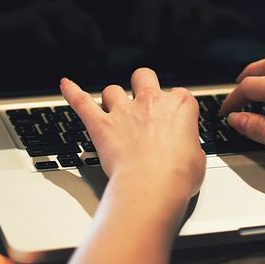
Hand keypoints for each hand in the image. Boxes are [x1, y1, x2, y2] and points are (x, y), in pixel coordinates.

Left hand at [60, 68, 205, 197]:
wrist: (153, 187)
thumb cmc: (177, 176)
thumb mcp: (198, 157)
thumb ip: (188, 144)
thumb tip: (184, 148)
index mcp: (179, 105)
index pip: (177, 95)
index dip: (173, 108)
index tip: (172, 122)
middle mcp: (151, 102)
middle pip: (144, 76)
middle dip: (141, 84)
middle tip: (141, 99)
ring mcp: (124, 112)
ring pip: (112, 90)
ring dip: (112, 98)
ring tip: (112, 110)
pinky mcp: (101, 125)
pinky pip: (81, 101)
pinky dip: (72, 92)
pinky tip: (66, 85)